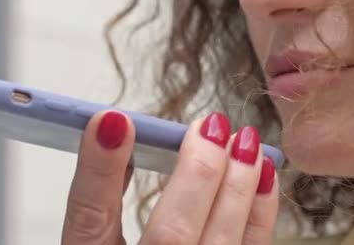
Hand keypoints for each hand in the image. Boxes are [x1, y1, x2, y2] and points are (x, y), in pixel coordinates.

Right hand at [61, 111, 278, 244]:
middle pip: (171, 238)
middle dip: (197, 175)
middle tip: (210, 128)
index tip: (113, 121)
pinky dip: (260, 212)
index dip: (100, 169)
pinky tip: (265, 175)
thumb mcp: (94, 239)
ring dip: (238, 187)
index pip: (88, 219)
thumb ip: (103, 192)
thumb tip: (119, 133)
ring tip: (245, 142)